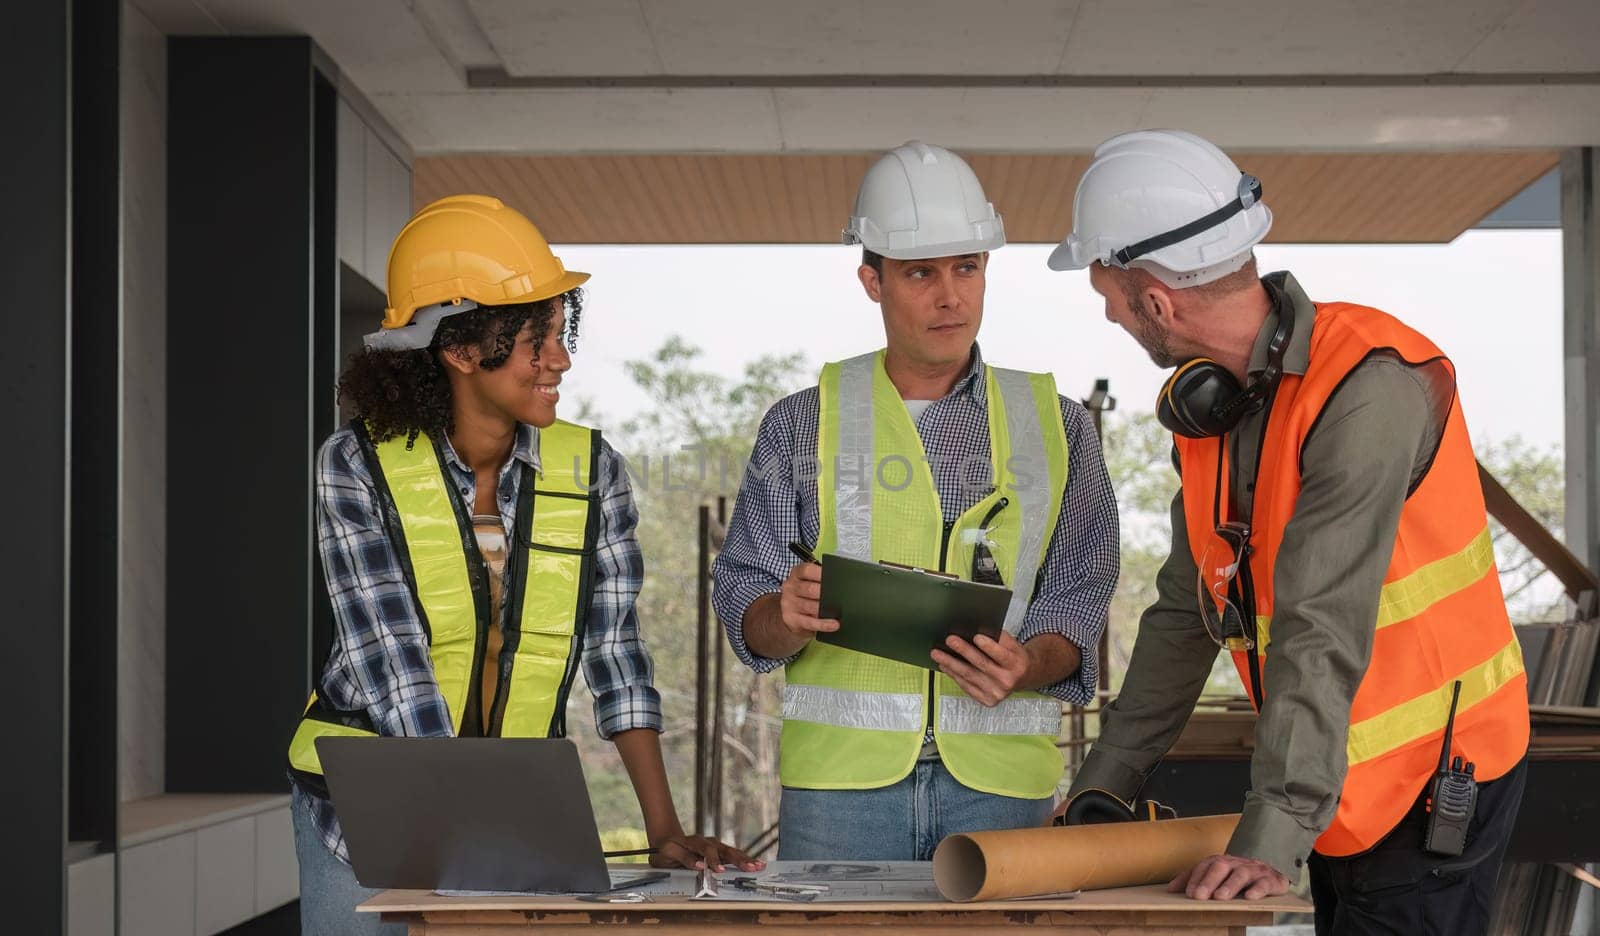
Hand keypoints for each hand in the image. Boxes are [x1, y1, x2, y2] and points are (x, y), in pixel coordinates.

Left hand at [649, 834, 765, 872]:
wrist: (668, 841)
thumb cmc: (667, 850)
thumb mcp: (668, 853)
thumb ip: (684, 858)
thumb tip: (701, 865)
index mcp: (694, 841)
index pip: (706, 849)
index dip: (713, 859)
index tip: (719, 870)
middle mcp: (707, 842)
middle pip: (724, 849)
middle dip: (738, 859)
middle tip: (749, 867)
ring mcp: (715, 846)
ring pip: (732, 852)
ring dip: (745, 859)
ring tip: (759, 866)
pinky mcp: (719, 852)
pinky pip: (733, 856)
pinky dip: (745, 860)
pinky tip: (757, 864)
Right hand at [777, 561, 839, 640]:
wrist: (791, 614)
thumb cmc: (806, 595)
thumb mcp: (810, 583)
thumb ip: (822, 580)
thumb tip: (842, 584)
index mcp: (796, 574)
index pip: (806, 570)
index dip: (820, 573)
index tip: (834, 577)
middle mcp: (790, 587)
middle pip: (809, 589)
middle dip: (825, 593)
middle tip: (840, 596)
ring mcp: (788, 603)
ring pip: (809, 606)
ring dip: (825, 609)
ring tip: (840, 612)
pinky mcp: (791, 619)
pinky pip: (809, 622)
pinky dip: (823, 624)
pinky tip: (834, 624)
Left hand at [931, 631, 1029, 705]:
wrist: (1022, 678)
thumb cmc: (1013, 657)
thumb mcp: (1013, 645)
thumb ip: (998, 639)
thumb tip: (975, 630)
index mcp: (1016, 665)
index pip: (1001, 655)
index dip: (989, 646)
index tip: (976, 636)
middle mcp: (1007, 681)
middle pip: (981, 664)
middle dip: (963, 651)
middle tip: (950, 640)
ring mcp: (996, 693)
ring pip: (969, 676)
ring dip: (951, 664)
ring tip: (937, 653)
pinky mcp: (987, 700)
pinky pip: (966, 686)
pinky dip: (954, 675)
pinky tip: (945, 666)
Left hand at [1169, 854, 1289, 900]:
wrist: (1273, 870)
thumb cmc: (1238, 875)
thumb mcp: (1217, 875)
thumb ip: (1195, 879)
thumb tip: (1170, 889)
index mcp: (1221, 861)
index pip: (1204, 866)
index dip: (1195, 879)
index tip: (1186, 893)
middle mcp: (1235, 863)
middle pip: (1220, 867)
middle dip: (1208, 881)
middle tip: (1198, 896)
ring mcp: (1254, 870)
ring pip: (1240, 874)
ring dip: (1229, 885)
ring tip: (1220, 897)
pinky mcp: (1271, 880)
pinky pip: (1264, 883)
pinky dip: (1257, 890)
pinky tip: (1249, 897)